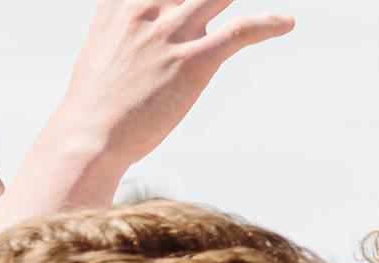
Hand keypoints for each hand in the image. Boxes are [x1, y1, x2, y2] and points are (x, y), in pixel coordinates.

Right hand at [42, 0, 293, 181]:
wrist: (92, 133)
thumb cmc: (100, 97)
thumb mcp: (105, 40)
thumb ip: (130, 18)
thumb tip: (155, 15)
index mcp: (122, 0)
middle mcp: (146, 7)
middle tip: (222, 0)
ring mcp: (171, 33)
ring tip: (274, 11)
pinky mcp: (194, 61)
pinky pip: (241, 31)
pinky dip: (269, 24)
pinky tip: (287, 23)